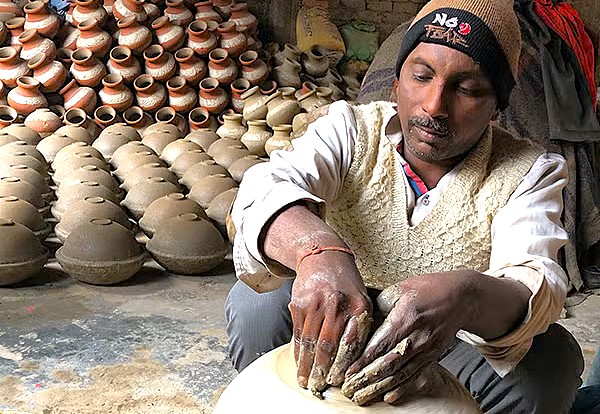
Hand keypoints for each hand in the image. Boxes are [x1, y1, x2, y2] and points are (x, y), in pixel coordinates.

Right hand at [290, 249, 372, 396]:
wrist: (323, 256)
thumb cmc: (346, 283)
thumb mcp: (362, 299)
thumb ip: (360, 325)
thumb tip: (358, 360)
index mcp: (358, 305)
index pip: (351, 342)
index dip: (344, 365)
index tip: (340, 381)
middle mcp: (336, 304)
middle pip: (329, 345)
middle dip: (324, 370)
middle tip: (321, 387)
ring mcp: (315, 304)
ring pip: (311, 342)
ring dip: (307, 365)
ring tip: (306, 381)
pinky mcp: (298, 303)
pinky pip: (298, 333)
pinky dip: (298, 351)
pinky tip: (299, 363)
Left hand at [341, 271, 475, 404]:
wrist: (460, 298)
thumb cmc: (428, 289)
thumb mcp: (400, 289)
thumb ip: (379, 305)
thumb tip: (361, 321)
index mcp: (406, 317)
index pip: (380, 344)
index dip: (363, 361)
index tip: (348, 372)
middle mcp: (417, 336)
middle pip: (388, 363)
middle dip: (367, 379)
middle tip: (349, 389)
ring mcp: (426, 348)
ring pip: (400, 373)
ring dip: (380, 387)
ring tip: (363, 396)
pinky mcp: (433, 355)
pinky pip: (415, 375)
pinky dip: (402, 388)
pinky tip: (389, 397)